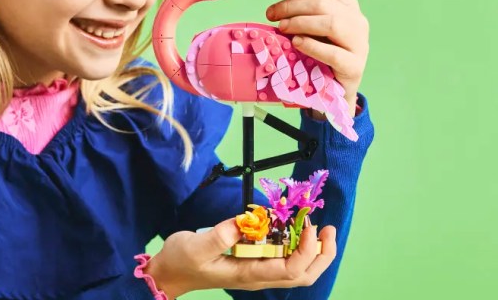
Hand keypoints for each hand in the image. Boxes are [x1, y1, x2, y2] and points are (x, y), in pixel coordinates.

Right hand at [145, 218, 336, 297]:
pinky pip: (286, 260)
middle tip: (327, 228)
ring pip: (299, 270)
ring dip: (314, 251)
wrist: (170, 274)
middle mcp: (259, 277)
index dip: (306, 249)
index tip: (307, 224)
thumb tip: (245, 221)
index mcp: (249, 274)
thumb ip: (220, 236)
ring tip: (319, 228)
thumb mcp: (196, 246)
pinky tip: (295, 229)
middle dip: (322, 254)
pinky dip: (298, 246)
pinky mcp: (255, 264)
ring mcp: (258, 272)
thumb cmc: (181, 261)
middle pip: (304, 275)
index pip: (291, 269)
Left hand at [265, 0, 369, 116]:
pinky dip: (312, 46)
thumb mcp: (312, 27)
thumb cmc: (320, 54)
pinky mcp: (354, 67)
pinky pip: (334, 53)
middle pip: (324, 3)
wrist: (334, 90)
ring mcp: (359, 44)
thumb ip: (302, 10)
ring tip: (282, 28)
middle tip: (272, 14)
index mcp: (348, 6)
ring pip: (331, 23)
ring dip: (301, 22)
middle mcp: (357, 21)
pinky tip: (296, 43)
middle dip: (292, 6)